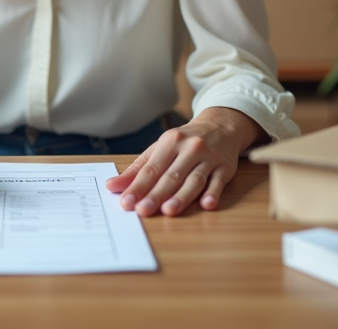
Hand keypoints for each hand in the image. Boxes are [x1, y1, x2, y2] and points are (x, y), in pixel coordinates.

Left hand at [105, 107, 260, 216]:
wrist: (221, 126)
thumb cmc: (185, 141)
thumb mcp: (160, 148)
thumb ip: (138, 169)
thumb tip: (112, 186)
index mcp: (170, 141)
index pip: (151, 168)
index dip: (138, 186)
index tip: (127, 202)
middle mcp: (190, 148)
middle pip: (171, 176)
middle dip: (156, 195)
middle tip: (143, 211)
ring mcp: (209, 158)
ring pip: (194, 180)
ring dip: (182, 196)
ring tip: (168, 211)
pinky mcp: (225, 167)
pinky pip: (218, 182)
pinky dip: (213, 193)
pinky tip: (206, 204)